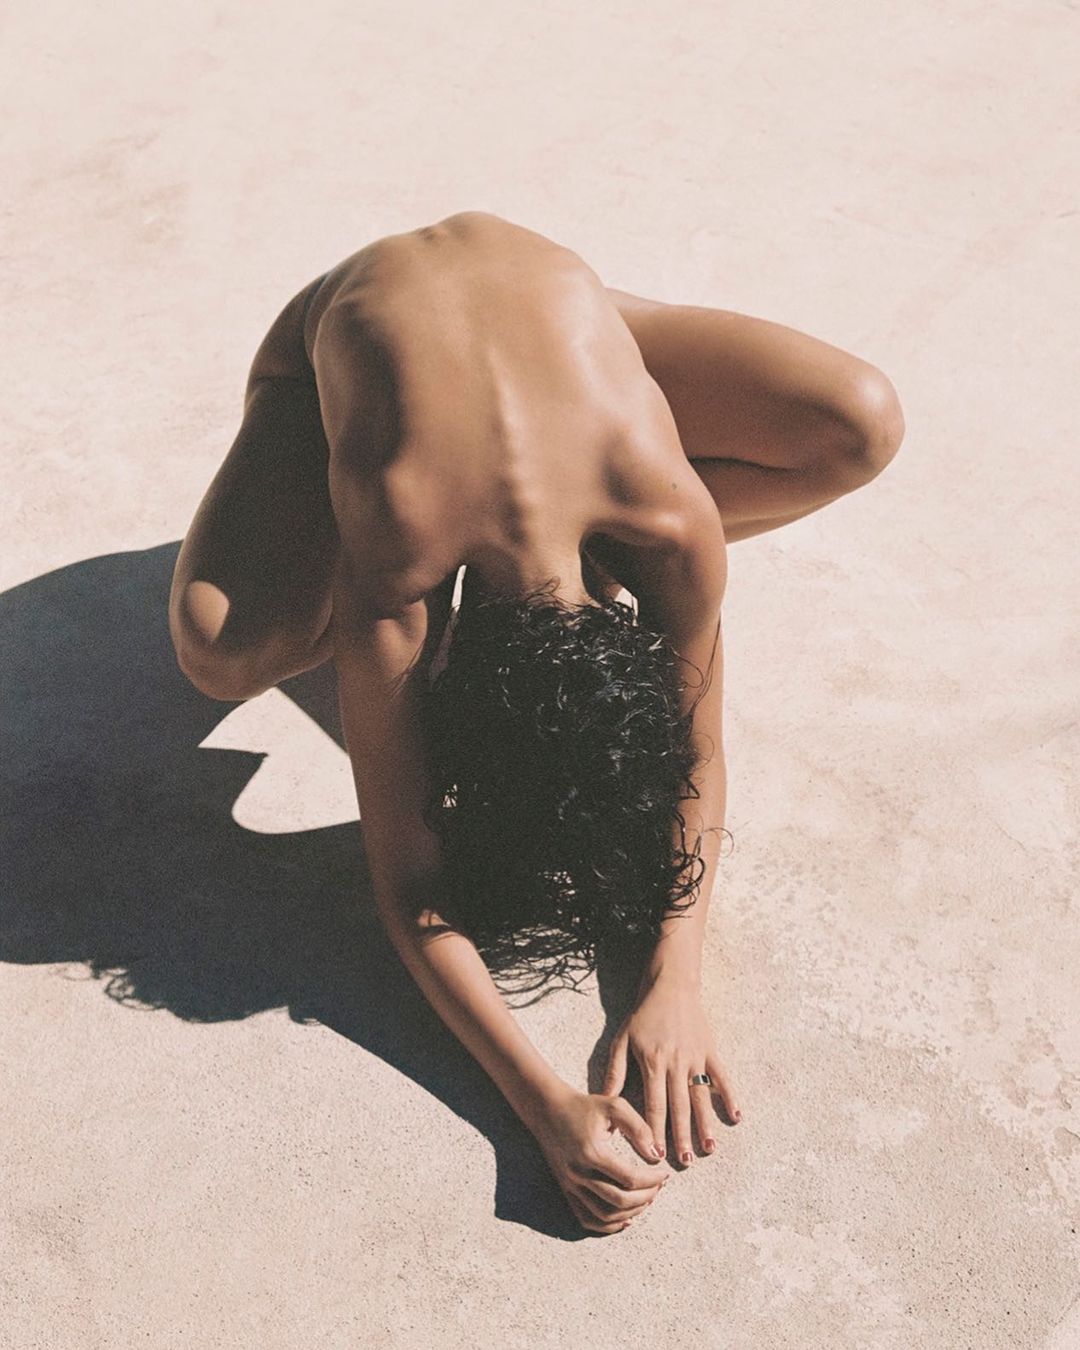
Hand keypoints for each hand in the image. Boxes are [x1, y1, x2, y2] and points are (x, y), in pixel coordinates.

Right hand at [529, 1087, 673, 1233]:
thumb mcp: (614, 1106)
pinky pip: (587, 1219)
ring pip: (605, 1216)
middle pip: (620, 1201)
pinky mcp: (566, 1190)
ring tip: (647, 1200)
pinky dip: (607, 1226)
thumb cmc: (584, 1106)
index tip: (665, 1174)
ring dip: (631, 1213)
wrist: (548, 1110)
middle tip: (659, 1187)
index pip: (630, 1178)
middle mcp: (579, 1173)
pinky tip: (625, 1219)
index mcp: (593, 1152)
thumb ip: (639, 1128)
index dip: (652, 1180)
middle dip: (646, 1197)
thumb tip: (656, 1155)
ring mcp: (570, 1185)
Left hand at [601, 970, 740, 1164]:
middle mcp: (676, 1064)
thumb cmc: (643, 1015)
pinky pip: (722, 1077)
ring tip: (710, 1148)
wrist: (671, 986)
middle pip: (679, 1106)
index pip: (654, 1105)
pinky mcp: (711, 1051)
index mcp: (653, 1063)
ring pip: (701, 1097)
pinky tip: (737, 1117)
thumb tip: (604, 1099)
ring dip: (706, 1123)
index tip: (656, 1154)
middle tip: (686, 1161)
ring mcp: (696, 1058)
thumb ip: (615, 1070)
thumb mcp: (622, 1039)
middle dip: (682, 1136)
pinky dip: (731, 1096)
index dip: (654, 1131)